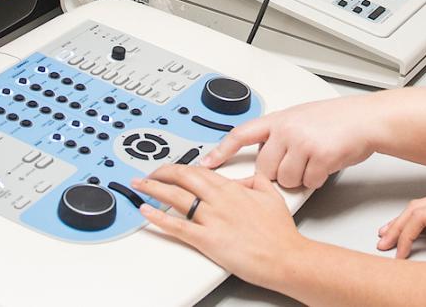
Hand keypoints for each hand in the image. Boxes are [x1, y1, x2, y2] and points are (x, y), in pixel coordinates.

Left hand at [133, 164, 308, 285]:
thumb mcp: (271, 196)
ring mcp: (212, 219)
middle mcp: (219, 200)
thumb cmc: (280, 233)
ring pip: (176, 197)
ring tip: (139, 185)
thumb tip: (247, 177)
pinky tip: (146, 212)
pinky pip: (178, 226)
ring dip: (153, 189)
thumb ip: (256, 181)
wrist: (285, 257)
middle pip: (183, 177)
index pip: (199, 171)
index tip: (170, 169)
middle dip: (161, 173)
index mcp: (233, 189)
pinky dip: (158, 218)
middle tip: (148, 174)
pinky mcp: (208, 240)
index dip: (180, 168)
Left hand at [199, 96, 382, 189]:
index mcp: (278, 118)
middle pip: (264, 168)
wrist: (367, 119)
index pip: (240, 134)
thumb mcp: (301, 117)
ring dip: (300, 177)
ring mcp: (302, 142)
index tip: (206, 163)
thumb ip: (279, 132)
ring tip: (314, 161)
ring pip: (286, 179)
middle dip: (278, 173)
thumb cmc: (338, 120)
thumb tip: (263, 149)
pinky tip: (326, 164)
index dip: (221, 151)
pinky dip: (318, 178)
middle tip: (296, 164)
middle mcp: (287, 129)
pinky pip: (309, 182)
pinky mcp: (319, 156)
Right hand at [376, 189, 425, 264]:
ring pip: (423, 205)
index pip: (422, 216)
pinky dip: (416, 217)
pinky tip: (410, 226)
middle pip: (417, 208)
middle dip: (397, 226)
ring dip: (404, 220)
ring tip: (388, 235)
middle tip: (383, 243)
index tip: (400, 253)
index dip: (406, 235)